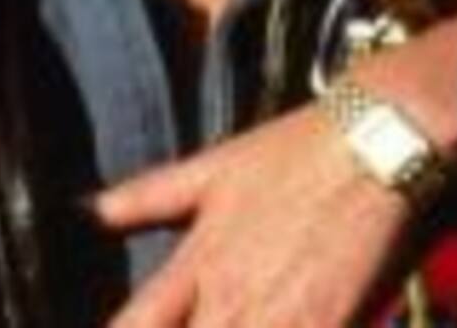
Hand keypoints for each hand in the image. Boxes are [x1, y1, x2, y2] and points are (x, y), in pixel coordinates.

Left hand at [92, 104, 410, 326]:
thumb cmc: (291, 154)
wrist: (375, 146)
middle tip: (183, 325)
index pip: (136, 325)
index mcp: (196, 263)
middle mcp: (233, 301)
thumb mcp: (209, 170)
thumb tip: (81, 206)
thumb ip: (144, 198)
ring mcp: (285, 321)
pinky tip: (278, 326)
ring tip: (230, 324)